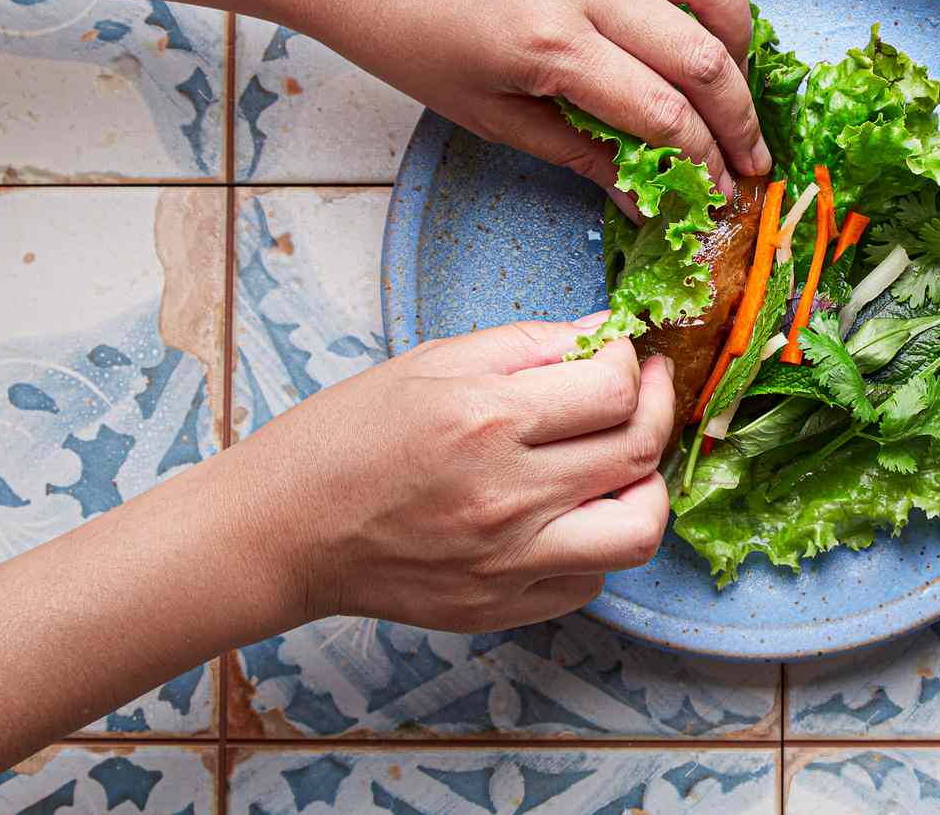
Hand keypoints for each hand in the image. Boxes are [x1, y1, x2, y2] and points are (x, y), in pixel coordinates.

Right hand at [252, 315, 673, 631]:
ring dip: (648, 487)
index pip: (613, 389)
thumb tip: (602, 333)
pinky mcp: (502, 606)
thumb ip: (526, 345)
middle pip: (638, 452)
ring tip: (626, 461)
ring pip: (638, 531)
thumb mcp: (429, 363)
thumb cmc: (345, 439)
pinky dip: (601, 542)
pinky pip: (592, 580)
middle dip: (659, 406)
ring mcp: (508, 561)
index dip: (632, 362)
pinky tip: (576, 511)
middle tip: (647, 388)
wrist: (280, 532)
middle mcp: (506, 496)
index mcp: (485, 420)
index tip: (624, 354)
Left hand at [295, 0, 770, 205]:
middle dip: (738, 115)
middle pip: (700, 54)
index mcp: (549, 45)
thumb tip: (645, 198)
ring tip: (734, 71)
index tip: (723, 191)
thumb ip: (578, 152)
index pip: (663, 114)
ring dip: (737, 31)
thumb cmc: (407, 37)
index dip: (706, 162)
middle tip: (751, 152)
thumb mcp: (487, 115)